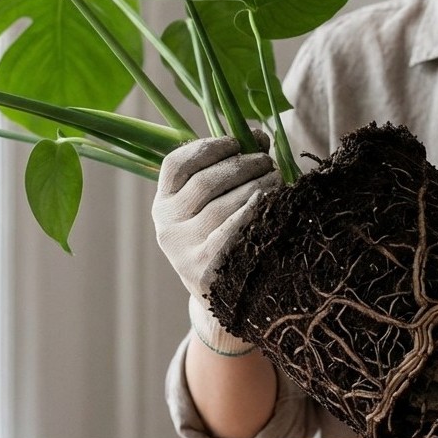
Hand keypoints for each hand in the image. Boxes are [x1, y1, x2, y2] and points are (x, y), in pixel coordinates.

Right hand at [153, 132, 279, 355]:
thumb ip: (222, 174)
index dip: (209, 146)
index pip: (177, 164)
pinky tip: (270, 201)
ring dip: (255, 183)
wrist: (225, 302)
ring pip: (224, 202)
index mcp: (163, 205)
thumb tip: (258, 135)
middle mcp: (167, 226)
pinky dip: (254, 210)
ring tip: (275, 177)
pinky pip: (234, 229)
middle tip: (267, 159)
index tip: (238, 140)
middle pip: (206, 180)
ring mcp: (184, 248)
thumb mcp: (209, 210)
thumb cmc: (223, 241)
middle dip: (242, 163)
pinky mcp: (205, 268)